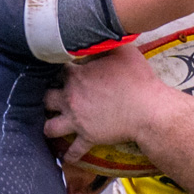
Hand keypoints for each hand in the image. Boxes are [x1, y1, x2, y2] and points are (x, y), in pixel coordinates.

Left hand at [43, 43, 162, 162]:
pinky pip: (73, 150)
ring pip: (50, 127)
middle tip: (51, 98)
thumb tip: (98, 36)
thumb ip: (105, 43)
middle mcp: (71, 98)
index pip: (57, 69)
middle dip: (46, 97)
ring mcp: (77, 120)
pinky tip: (65, 157)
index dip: (58, 69)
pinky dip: (69, 155)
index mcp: (76, 76)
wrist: (148, 110)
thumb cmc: (138, 80)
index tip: (62, 70)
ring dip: (49, 126)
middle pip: (45, 98)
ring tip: (51, 124)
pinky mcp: (88, 138)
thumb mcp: (123, 51)